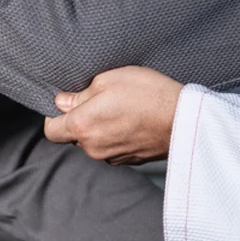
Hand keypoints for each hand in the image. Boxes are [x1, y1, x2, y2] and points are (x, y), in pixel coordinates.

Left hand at [44, 66, 181, 163]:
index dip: (57, 117)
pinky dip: (121, 138)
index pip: (52, 130)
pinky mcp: (133, 161)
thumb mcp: (110, 79)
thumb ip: (81, 93)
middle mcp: (94, 147)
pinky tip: (138, 122)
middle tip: (106, 102)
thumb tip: (65, 102)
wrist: (187, 118)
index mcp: (82, 126)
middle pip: (76, 136)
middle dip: (85, 120)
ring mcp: (114, 157)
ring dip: (104, 130)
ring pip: (97, 143)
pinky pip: (116, 149)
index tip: (72, 105)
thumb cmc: (150, 94)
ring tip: (126, 111)